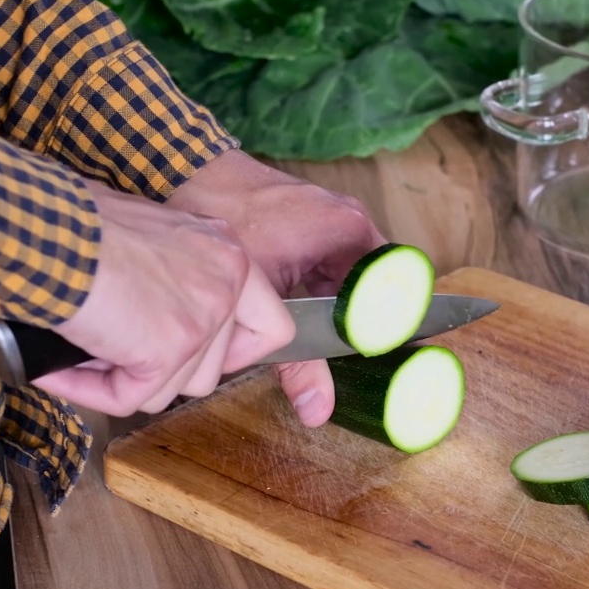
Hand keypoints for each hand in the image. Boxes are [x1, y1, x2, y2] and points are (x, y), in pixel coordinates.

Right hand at [33, 180, 295, 415]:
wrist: (40, 228)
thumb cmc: (73, 224)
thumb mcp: (150, 238)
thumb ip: (175, 278)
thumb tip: (159, 324)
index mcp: (227, 252)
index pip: (271, 326)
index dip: (233, 354)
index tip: (191, 356)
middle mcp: (227, 281)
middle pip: (214, 366)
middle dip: (162, 369)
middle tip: (111, 348)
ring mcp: (203, 318)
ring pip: (175, 387)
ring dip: (126, 378)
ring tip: (82, 347)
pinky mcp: (168, 350)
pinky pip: (133, 398)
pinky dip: (93, 392)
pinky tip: (62, 369)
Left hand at [166, 149, 386, 426]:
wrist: (187, 177)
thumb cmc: (228, 227)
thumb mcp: (267, 307)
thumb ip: (297, 364)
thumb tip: (318, 410)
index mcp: (352, 231)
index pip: (400, 288)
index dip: (396, 327)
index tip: (386, 355)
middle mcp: (349, 218)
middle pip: (376, 284)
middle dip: (362, 320)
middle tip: (351, 353)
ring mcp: (330, 214)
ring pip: (350, 275)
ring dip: (339, 304)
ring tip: (324, 332)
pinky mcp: (308, 217)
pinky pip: (330, 260)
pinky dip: (320, 287)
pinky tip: (299, 306)